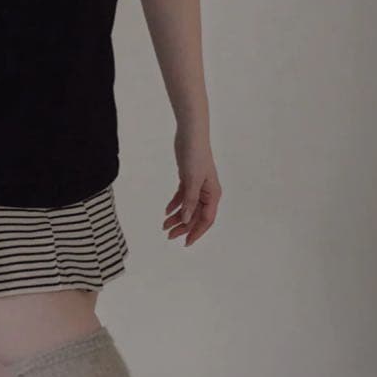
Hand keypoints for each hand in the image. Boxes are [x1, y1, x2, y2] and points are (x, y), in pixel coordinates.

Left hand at [163, 132, 221, 246]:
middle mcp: (207, 192)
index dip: (196, 232)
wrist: (191, 134)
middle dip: (183, 227)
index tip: (185, 242)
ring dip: (177, 217)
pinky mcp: (188, 178)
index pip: (206, 219)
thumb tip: (186, 220)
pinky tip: (167, 211)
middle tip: (169, 235)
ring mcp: (198, 185)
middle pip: (195, 215)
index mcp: (212, 194)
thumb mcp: (191, 180)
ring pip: (188, 207)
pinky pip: (183, 196)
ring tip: (164, 225)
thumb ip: (189, 201)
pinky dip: (175, 204)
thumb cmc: (195, 155)